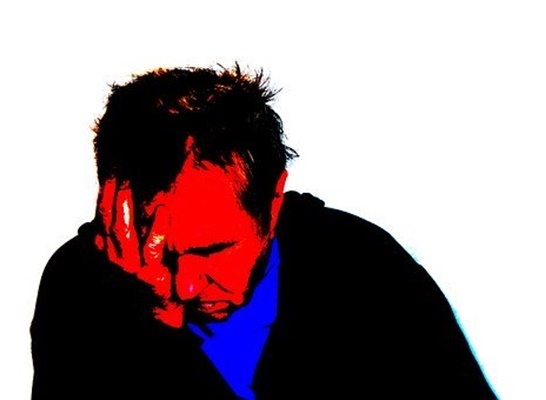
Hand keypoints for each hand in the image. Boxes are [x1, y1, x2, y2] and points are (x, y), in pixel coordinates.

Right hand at [95, 178, 182, 327]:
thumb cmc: (144, 287)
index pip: (101, 220)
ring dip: (126, 206)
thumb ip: (107, 244)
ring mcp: (132, 269)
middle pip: (108, 221)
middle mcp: (116, 261)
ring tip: (129, 183)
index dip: (104, 196)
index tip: (111, 174)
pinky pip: (152, 248)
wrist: (160, 316)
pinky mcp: (153, 276)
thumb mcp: (123, 263)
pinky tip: (163, 211)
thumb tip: (85, 227)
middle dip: (111, 195)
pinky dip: (157, 229)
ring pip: (124, 232)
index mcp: (108, 255)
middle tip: (119, 170)